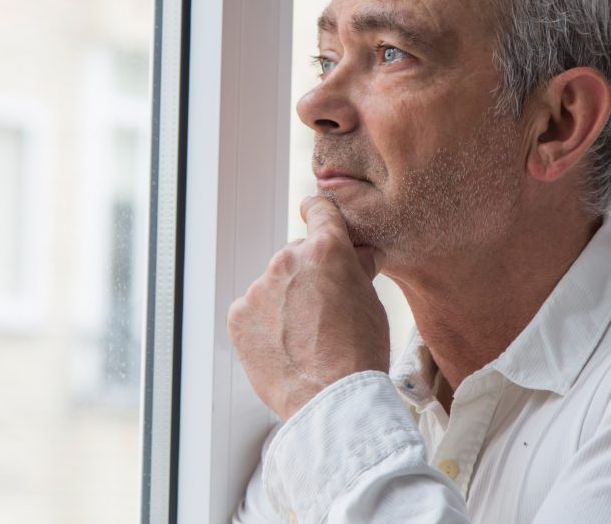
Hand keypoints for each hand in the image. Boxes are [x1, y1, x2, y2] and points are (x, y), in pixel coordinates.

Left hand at [227, 196, 390, 420]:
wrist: (331, 400)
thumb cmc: (360, 353)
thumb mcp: (372, 303)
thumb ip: (358, 269)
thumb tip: (359, 252)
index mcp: (326, 249)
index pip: (319, 210)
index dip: (319, 213)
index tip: (314, 216)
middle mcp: (288, 259)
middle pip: (295, 256)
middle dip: (306, 276)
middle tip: (321, 313)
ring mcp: (259, 287)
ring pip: (272, 286)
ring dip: (283, 302)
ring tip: (303, 340)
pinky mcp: (238, 315)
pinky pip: (252, 311)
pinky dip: (263, 324)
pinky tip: (283, 348)